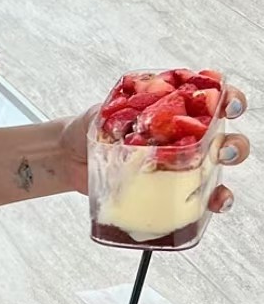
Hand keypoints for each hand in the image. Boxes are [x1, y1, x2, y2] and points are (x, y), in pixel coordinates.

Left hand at [59, 86, 249, 213]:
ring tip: (219, 173)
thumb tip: (122, 121)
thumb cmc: (89, 129)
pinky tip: (213, 204)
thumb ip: (113, 113)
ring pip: (218, 167)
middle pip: (224, 136)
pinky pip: (197, 198)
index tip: (228, 104)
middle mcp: (182, 136)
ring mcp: (178, 164)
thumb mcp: (99, 115)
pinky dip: (211, 201)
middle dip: (234, 142)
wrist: (69, 158)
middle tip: (223, 149)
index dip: (227, 99)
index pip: (209, 98)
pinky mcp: (168, 190)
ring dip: (226, 173)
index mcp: (172, 109)